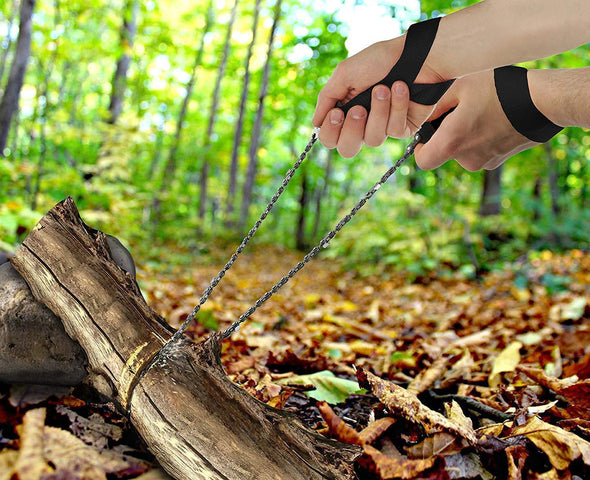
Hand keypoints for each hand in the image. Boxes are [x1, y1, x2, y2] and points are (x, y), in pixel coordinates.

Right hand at [312, 36, 444, 157]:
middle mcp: (362, 124)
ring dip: (379, 111)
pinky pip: (394, 130)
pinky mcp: (403, 128)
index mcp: (344, 112)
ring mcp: (382, 127)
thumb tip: (315, 123)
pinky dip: (397, 106)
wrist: (416, 55)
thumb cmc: (379, 60)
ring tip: (385, 88)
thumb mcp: (345, 73)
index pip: (329, 138)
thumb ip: (327, 98)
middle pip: (347, 150)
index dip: (331, 131)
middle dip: (353, 129)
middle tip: (360, 109)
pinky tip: (401, 88)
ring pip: (373, 140)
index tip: (337, 113)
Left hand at [415, 70, 537, 170]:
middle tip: (460, 112)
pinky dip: (482, 138)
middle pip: (444, 153)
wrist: (543, 102)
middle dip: (446, 136)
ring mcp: (484, 162)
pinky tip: (494, 118)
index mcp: (452, 142)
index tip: (428, 133)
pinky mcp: (499, 161)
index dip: (421, 148)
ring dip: (465, 135)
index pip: (423, 161)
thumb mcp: (459, 86)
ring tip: (481, 111)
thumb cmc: (499, 89)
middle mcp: (467, 159)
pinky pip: (480, 151)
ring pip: (463, 151)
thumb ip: (433, 106)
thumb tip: (419, 118)